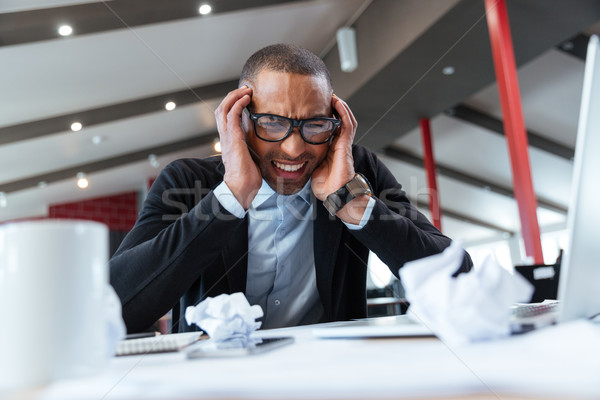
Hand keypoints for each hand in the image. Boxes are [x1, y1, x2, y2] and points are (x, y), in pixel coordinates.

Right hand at [214, 86, 261, 209]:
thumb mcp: (252, 157)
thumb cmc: (248, 177)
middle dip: (232, 96)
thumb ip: (254, 147)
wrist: (241, 187)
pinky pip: (232, 115)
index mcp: (229, 140)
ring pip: (224, 109)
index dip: (233, 104)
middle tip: (245, 89)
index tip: (245, 97)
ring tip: (246, 90)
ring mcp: (227, 137)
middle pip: (221, 109)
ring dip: (235, 96)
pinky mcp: (233, 138)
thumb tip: (267, 143)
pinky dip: (238, 104)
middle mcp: (225, 136)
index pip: (225, 117)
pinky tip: (247, 99)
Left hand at [311, 94, 356, 200]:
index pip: (331, 128)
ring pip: (347, 119)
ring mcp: (344, 144)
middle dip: (334, 108)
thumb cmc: (324, 185)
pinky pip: (347, 124)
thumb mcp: (310, 167)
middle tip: (325, 97)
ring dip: (340, 106)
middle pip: (340, 120)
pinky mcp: (345, 145)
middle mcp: (339, 144)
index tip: (316, 107)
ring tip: (333, 96)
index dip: (326, 117)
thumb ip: (305, 158)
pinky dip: (342, 112)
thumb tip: (289, 154)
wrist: (335, 194)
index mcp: (332, 149)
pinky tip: (337, 102)